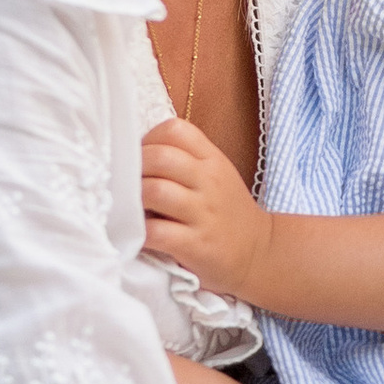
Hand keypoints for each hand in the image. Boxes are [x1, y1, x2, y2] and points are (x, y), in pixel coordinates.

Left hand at [142, 119, 269, 298]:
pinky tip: (138, 235)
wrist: (258, 253)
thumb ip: (185, 160)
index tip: (140, 159)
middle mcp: (209, 182)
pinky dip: (139, 233)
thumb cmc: (226, 212)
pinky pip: (156, 232)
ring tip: (130, 209)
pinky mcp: (196, 244)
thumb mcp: (217, 176)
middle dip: (133, 168)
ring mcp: (204, 213)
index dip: (149, 140)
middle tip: (126, 185)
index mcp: (212, 160)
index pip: (175, 130)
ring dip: (132, 200)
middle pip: (159, 157)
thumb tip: (134, 154)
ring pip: (154, 191)